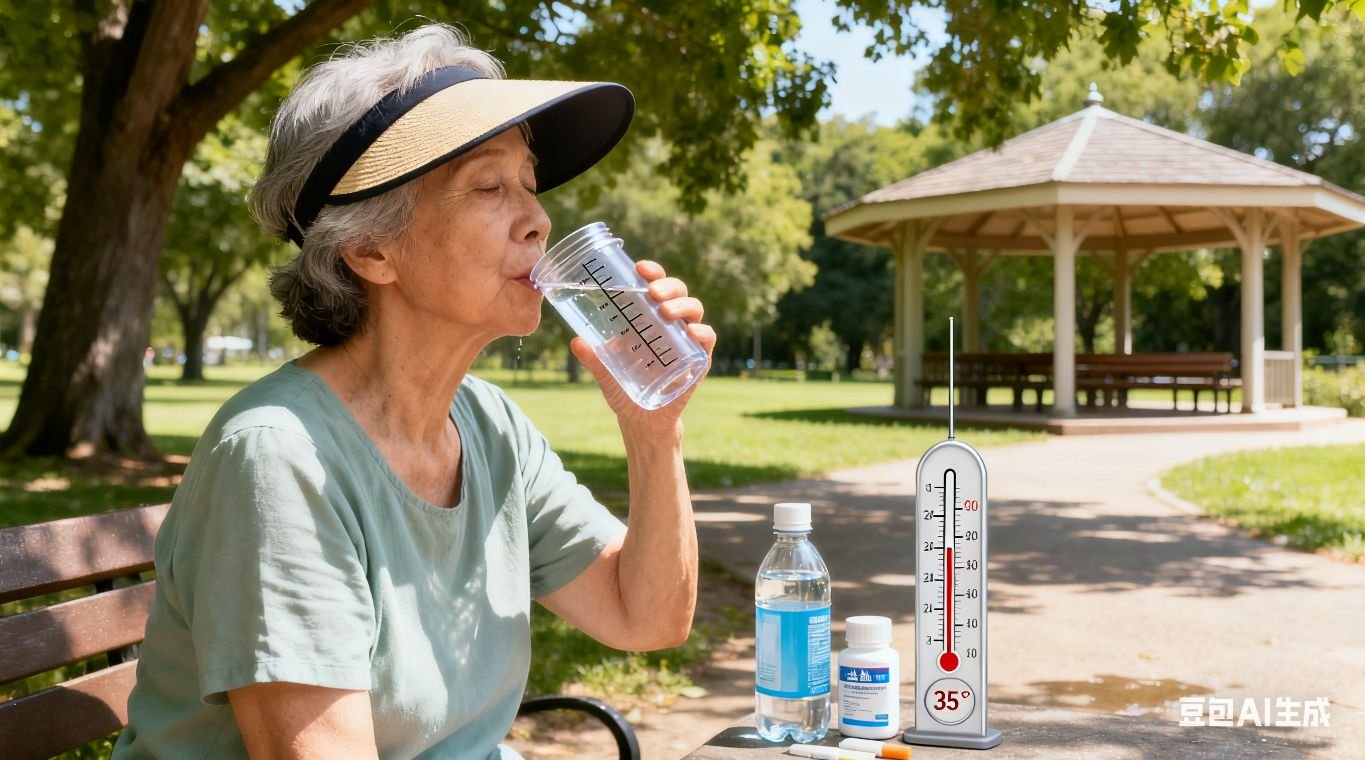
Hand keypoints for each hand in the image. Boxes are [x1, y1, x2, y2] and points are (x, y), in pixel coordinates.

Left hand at [570, 260, 715, 434]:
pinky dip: (702, 333)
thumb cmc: (623, 388)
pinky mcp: (698, 361)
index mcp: (648, 317)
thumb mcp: (604, 371)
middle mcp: (670, 323)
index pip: (655, 285)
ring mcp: (686, 340)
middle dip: (668, 286)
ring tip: (665, 311)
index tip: (640, 267)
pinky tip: (690, 332)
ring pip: (694, 310)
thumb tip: (575, 341)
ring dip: (682, 305)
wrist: (641, 421)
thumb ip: (592, 357)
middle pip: (678, 292)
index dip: (652, 272)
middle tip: (652, 292)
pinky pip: (707, 340)